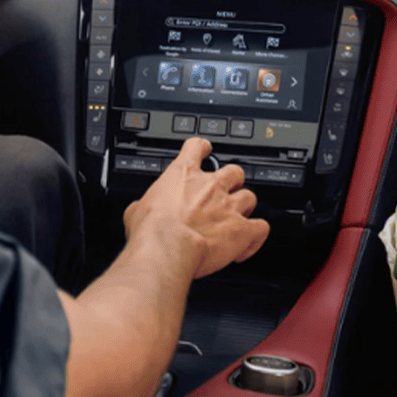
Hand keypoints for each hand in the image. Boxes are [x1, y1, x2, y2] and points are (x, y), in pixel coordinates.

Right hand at [123, 137, 269, 277]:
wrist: (167, 249)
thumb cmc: (151, 231)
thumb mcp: (136, 211)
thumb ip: (144, 205)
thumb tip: (138, 212)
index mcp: (183, 175)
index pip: (197, 147)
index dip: (202, 148)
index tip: (204, 151)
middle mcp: (211, 186)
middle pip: (234, 171)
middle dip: (232, 182)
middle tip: (224, 195)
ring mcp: (229, 206)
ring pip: (250, 197)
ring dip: (245, 208)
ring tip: (237, 220)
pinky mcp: (242, 229)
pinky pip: (261, 228)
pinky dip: (256, 236)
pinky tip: (247, 245)